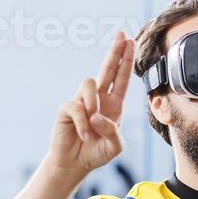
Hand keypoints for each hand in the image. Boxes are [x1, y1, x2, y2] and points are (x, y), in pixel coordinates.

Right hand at [46, 31, 132, 179]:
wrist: (75, 163)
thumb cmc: (96, 152)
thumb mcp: (115, 146)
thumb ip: (113, 132)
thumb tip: (97, 115)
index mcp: (114, 104)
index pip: (122, 78)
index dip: (126, 60)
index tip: (130, 42)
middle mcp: (99, 99)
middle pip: (107, 69)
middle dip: (115, 52)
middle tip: (121, 35)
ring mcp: (82, 101)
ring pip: (90, 83)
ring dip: (94, 104)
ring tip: (93, 125)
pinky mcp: (67, 108)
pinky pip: (77, 106)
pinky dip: (83, 123)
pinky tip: (83, 135)